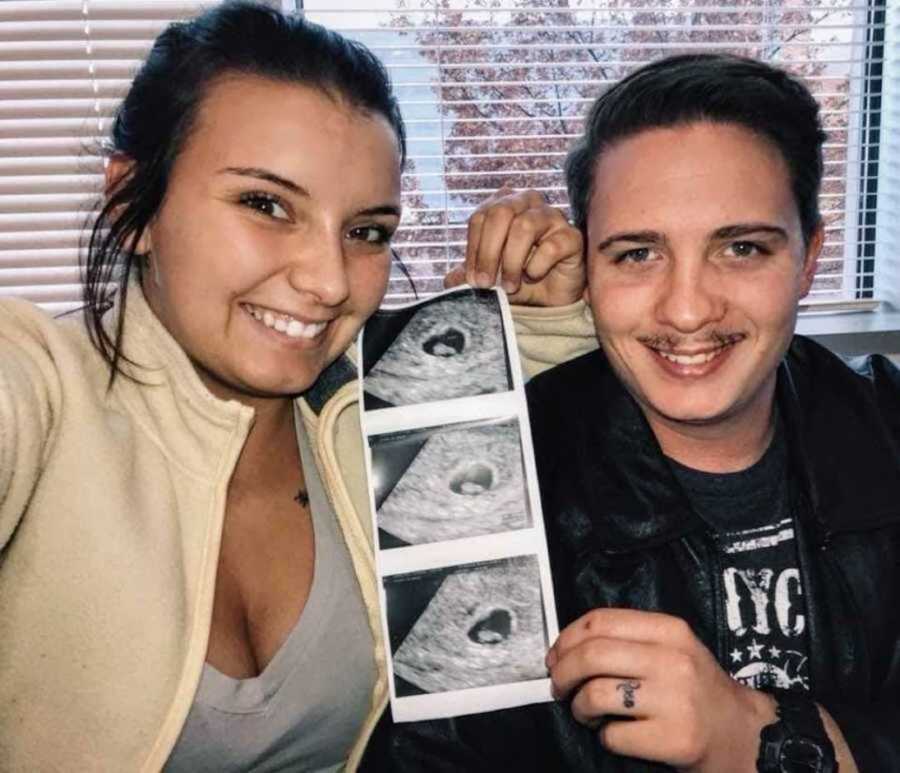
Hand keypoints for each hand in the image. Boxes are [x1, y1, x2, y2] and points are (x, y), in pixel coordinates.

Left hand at [445, 187, 584, 306]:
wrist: (547, 300)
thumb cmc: (515, 279)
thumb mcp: (486, 277)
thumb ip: (466, 275)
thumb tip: (450, 280)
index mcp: (503, 205)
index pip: (480, 217)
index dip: (473, 250)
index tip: (471, 280)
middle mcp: (528, 203)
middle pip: (500, 213)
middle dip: (488, 253)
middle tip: (485, 283)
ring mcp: (552, 217)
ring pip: (525, 226)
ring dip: (511, 261)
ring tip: (509, 285)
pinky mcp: (572, 236)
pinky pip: (552, 245)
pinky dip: (537, 266)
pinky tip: (534, 276)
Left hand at [547, 609, 775, 771]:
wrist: (745, 736)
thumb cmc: (695, 690)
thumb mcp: (671, 650)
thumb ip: (627, 640)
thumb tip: (563, 648)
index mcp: (671, 630)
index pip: (600, 621)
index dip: (567, 638)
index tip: (556, 655)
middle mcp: (675, 661)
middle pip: (592, 655)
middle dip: (563, 673)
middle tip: (560, 687)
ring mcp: (677, 701)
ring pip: (596, 694)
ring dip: (580, 707)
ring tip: (587, 713)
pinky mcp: (676, 740)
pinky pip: (613, 736)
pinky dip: (604, 738)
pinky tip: (616, 735)